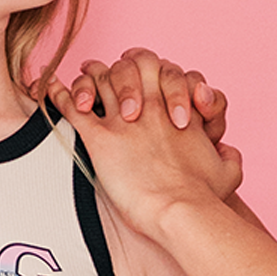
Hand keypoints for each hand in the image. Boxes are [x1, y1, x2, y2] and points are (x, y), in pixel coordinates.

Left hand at [50, 48, 242, 239]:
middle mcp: (149, 105)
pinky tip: (47, 89)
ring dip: (87, 79)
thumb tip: (229, 152)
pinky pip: (72, 107)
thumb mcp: (227, 171)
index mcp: (176, 107)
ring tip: (78, 80)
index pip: (158, 69)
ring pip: (99, 79)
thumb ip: (228, 156)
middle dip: (117, 66)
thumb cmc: (205, 196)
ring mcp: (123, 119)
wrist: (182, 210)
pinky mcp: (100, 139)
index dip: (146, 70)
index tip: (136, 76)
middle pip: (128, 64)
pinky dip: (58, 95)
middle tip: (102, 71)